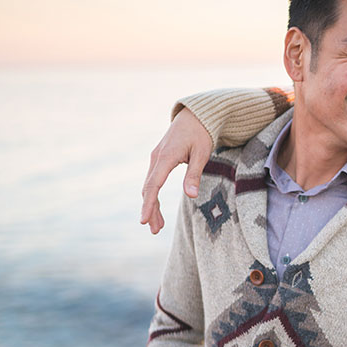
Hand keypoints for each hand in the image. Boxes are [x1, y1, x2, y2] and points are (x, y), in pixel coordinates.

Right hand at [140, 107, 212, 233]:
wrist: (195, 115)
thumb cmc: (201, 133)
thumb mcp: (202, 154)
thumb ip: (194, 175)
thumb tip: (191, 196)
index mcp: (166, 157)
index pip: (154, 185)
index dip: (148, 204)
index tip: (143, 220)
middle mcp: (156, 158)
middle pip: (149, 189)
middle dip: (150, 211)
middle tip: (155, 231)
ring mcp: (156, 158)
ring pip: (149, 186)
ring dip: (151, 206)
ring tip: (158, 226)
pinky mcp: (159, 159)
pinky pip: (153, 180)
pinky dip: (153, 196)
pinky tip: (157, 209)